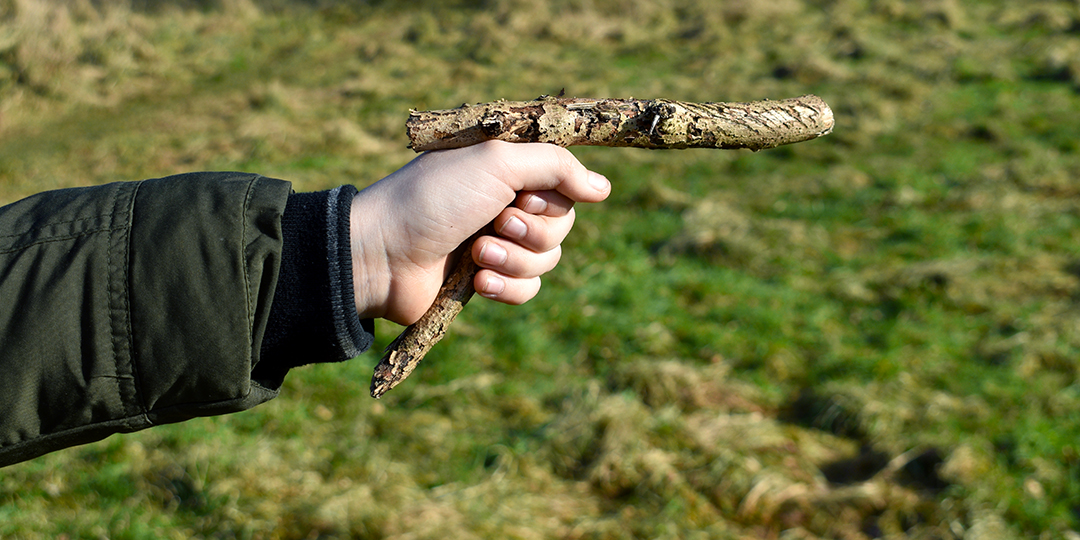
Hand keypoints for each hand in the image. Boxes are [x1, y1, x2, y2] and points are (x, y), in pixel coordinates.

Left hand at [349, 140, 610, 325]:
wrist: (383, 254)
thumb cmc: (433, 199)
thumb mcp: (496, 163)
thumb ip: (556, 167)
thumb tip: (605, 188)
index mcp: (507, 170)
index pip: (564, 184)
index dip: (552, 197)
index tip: (524, 196)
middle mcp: (506, 203)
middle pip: (562, 225)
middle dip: (532, 231)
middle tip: (495, 223)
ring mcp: (497, 244)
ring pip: (547, 260)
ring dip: (515, 259)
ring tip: (476, 255)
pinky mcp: (487, 281)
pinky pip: (528, 290)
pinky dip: (507, 287)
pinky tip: (477, 282)